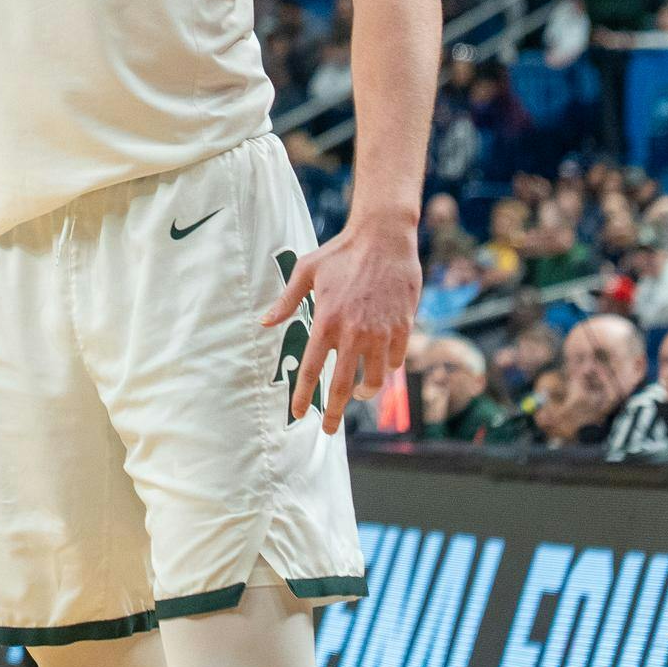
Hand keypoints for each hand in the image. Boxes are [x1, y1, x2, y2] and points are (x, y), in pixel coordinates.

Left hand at [264, 216, 419, 433]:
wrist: (383, 237)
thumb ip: (286, 300)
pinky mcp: (402, 327)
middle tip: (329, 429)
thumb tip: (265, 321)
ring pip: (374, 379)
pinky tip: (381, 366)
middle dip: (335, 413)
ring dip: (364, 392)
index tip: (298, 414)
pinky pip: (395, 361)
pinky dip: (387, 368)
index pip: (311, 369)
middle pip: (343, 385)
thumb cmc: (341, 252)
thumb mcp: (306, 270)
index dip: (303, 396)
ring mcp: (380, 332)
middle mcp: (353, 333)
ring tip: (359, 393)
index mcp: (326, 321)